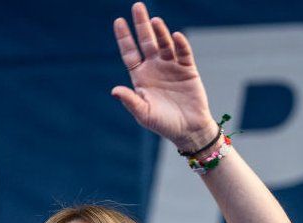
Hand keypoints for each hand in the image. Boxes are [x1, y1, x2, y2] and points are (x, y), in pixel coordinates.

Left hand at [111, 2, 217, 150]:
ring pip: (164, 44)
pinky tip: (175, 36)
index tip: (118, 21)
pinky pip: (183, 53)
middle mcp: (155, 68)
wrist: (188, 130)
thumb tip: (114, 90)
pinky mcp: (188, 70)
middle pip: (146, 42)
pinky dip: (180, 44)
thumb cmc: (163, 124)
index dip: (124, 38)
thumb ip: (130, 101)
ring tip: (154, 21)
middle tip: (137, 6)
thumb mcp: (143, 114)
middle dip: (142, 25)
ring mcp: (171, 67)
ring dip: (160, 32)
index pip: (130, 53)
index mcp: (140, 77)